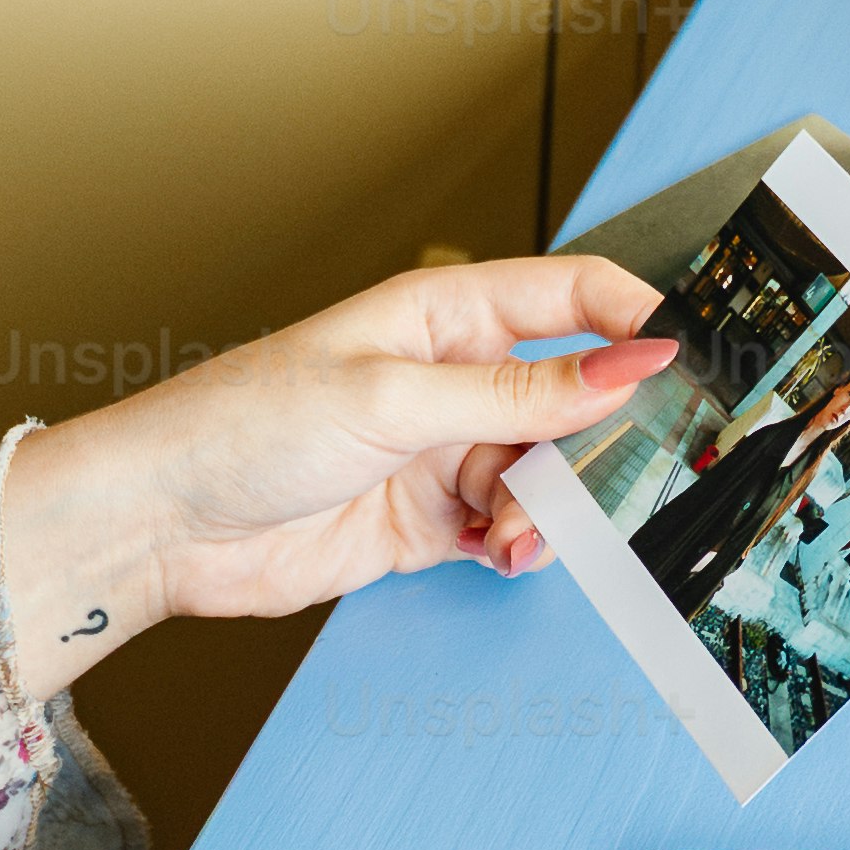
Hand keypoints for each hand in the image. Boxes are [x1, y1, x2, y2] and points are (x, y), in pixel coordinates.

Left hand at [0, 254, 677, 666]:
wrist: (162, 522)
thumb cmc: (243, 426)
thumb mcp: (394, 399)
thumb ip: (518, 393)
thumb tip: (627, 365)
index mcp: (444, 313)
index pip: (570, 295)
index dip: (634, 318)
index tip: (686, 362)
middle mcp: (451, 377)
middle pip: (572, 398)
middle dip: (595, 443)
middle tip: (609, 479)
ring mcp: (441, 450)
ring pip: (545, 475)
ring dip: (548, 508)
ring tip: (512, 530)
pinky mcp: (428, 519)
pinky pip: (509, 529)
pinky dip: (518, 546)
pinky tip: (497, 554)